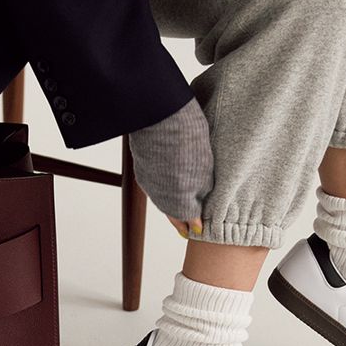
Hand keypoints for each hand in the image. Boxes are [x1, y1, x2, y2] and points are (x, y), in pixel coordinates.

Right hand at [127, 97, 213, 239]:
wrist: (161, 115)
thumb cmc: (188, 139)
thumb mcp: (205, 169)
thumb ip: (202, 192)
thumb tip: (199, 208)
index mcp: (179, 199)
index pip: (188, 220)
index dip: (195, 224)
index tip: (200, 229)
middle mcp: (160, 196)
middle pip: (172, 212)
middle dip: (182, 217)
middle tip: (189, 224)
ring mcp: (148, 182)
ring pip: (162, 199)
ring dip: (172, 202)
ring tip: (182, 201)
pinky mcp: (141, 168)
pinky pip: (154, 185)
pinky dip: (164, 188)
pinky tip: (171, 181)